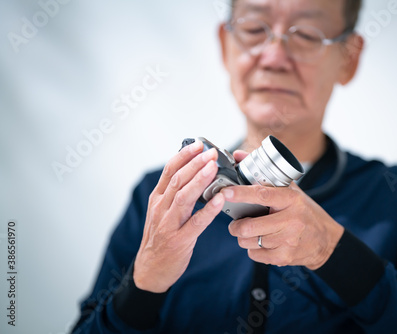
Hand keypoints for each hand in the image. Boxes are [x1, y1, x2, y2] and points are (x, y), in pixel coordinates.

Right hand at [133, 140, 224, 292]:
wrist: (150, 269)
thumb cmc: (160, 238)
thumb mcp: (161, 211)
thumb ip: (174, 193)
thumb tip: (192, 172)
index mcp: (158, 199)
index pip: (170, 171)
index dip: (185, 156)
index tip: (199, 145)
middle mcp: (161, 208)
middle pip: (178, 180)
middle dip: (196, 164)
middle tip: (212, 153)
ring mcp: (169, 224)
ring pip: (184, 197)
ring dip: (200, 180)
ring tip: (214, 168)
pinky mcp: (180, 239)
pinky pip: (196, 222)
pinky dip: (208, 209)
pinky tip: (219, 199)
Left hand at [222, 151, 343, 269]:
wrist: (326, 240)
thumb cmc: (304, 211)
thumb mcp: (291, 190)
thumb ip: (264, 173)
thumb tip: (238, 155)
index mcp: (291, 199)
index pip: (262, 195)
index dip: (241, 194)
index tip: (226, 192)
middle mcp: (291, 220)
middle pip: (250, 226)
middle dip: (235, 226)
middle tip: (235, 223)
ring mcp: (288, 240)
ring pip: (249, 241)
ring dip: (243, 238)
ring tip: (250, 232)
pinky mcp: (285, 256)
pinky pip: (255, 255)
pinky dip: (253, 249)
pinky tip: (262, 243)